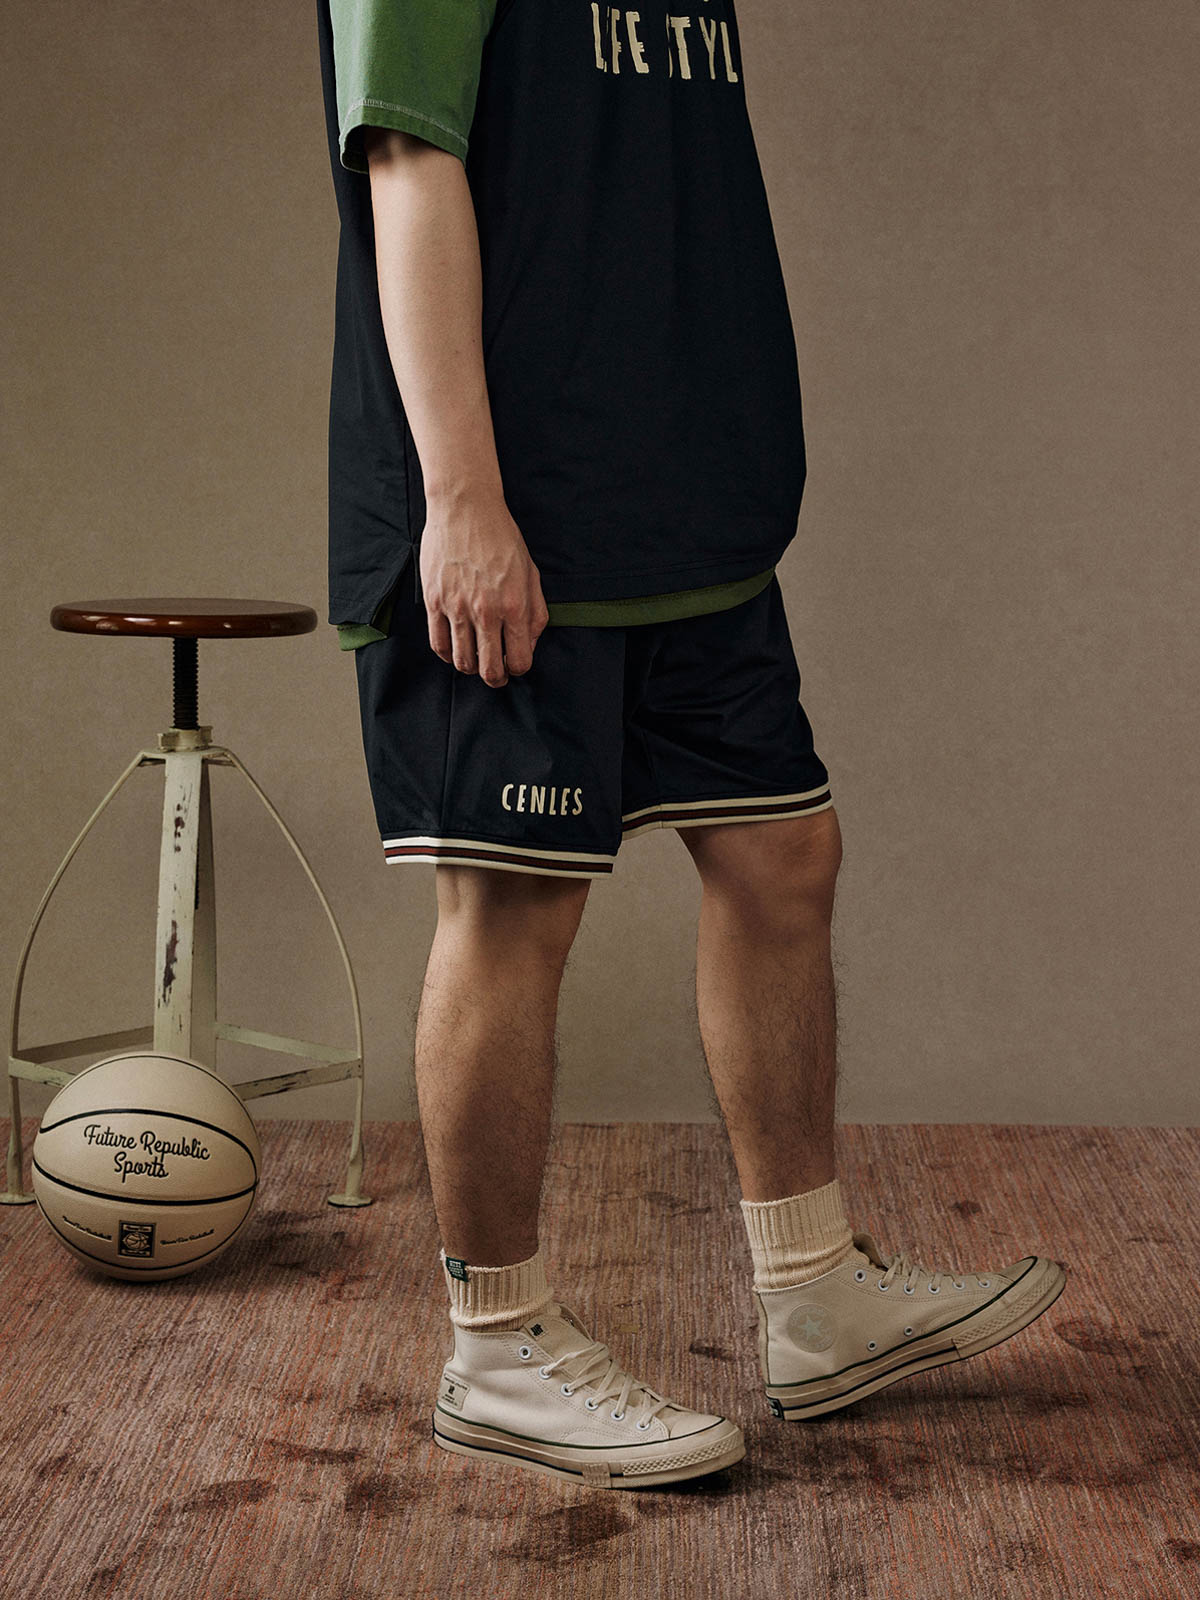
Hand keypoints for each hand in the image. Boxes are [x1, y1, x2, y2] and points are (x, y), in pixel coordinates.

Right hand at [418, 491, 549, 687]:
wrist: (465, 508)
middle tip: (497, 673)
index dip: (519, 669)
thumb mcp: (531, 573)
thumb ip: (535, 612)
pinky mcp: (433, 601)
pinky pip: (438, 643)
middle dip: (496, 678)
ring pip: (462, 661)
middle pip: (489, 670)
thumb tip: (529, 644)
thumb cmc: (501, 538)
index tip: (515, 664)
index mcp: (514, 606)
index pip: (519, 660)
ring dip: (471, 667)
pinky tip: (455, 649)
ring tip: (476, 659)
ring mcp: (456, 608)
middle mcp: (485, 611)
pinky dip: (447, 654)